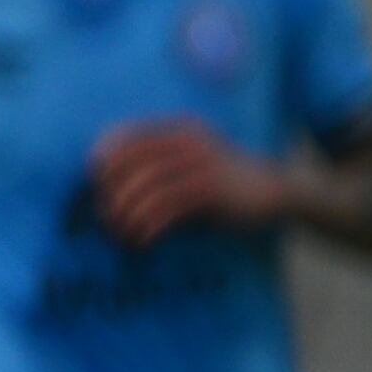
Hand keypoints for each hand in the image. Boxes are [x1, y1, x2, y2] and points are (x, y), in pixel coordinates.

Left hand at [89, 118, 292, 245]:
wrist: (278, 192)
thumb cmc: (226, 184)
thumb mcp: (192, 164)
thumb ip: (160, 165)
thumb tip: (109, 187)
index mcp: (179, 130)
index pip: (126, 135)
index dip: (102, 158)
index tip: (93, 185)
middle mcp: (187, 142)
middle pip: (129, 162)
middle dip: (109, 193)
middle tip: (104, 217)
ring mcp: (201, 164)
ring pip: (144, 187)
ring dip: (125, 214)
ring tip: (121, 234)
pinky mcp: (211, 190)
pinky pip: (166, 207)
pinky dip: (147, 226)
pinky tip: (142, 241)